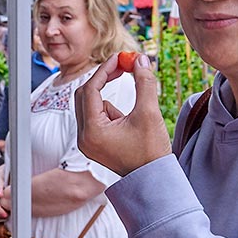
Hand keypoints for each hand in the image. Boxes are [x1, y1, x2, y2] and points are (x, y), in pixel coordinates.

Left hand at [75, 52, 171, 175]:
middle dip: (103, 79)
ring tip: (131, 112)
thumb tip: (140, 59)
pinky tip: (126, 125)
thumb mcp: (149, 113)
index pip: (90, 90)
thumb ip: (144, 83)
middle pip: (84, 95)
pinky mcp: (93, 143)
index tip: (121, 57)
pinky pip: (95, 117)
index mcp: (92, 131)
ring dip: (108, 96)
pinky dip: (108, 110)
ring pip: (90, 105)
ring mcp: (86, 141)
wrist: (153, 179)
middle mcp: (83, 137)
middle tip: (123, 66)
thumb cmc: (151, 151)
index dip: (105, 70)